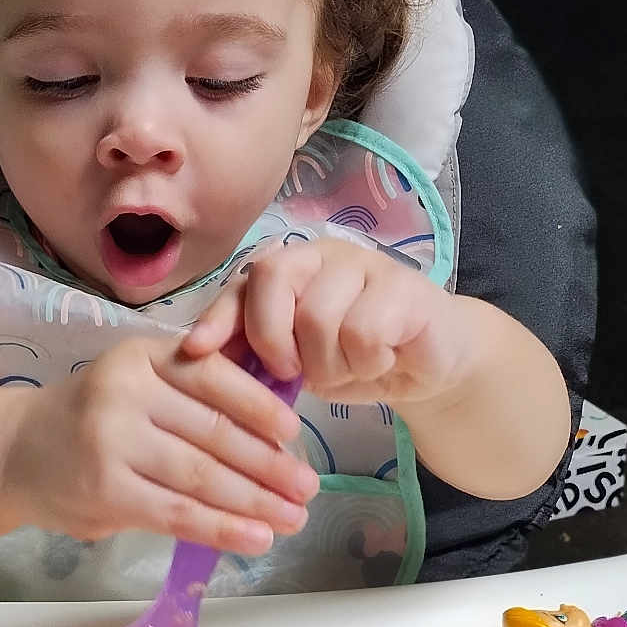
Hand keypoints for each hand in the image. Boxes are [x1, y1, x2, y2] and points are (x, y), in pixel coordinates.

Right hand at [2, 336, 317, 554]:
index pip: (213, 378)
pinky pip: (178, 514)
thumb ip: (190, 395)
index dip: (260, 406)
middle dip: (269, 465)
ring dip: (255, 502)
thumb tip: (275, 429)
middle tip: (307, 488)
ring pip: (202, 476)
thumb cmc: (90, 417)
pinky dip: (222, 529)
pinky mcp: (106, 493)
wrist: (13, 451)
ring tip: (292, 518)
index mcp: (141, 356)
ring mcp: (112, 444)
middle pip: (214, 432)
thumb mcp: (134, 383)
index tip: (294, 432)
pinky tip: (255, 537)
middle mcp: (125, 393)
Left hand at [184, 238, 472, 408]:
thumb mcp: (298, 362)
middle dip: (273, 339)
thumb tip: (203, 360)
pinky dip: (366, 362)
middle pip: (273, 281)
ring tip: (350, 367)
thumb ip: (257, 352)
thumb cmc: (354, 359)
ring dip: (330, 363)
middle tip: (293, 372)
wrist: (429, 364)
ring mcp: (364, 264)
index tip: (197, 350)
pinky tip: (382, 360)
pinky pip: (362, 332)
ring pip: (318, 317)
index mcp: (290, 268)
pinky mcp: (403, 286)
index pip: (243, 283)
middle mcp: (322, 254)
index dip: (218, 316)